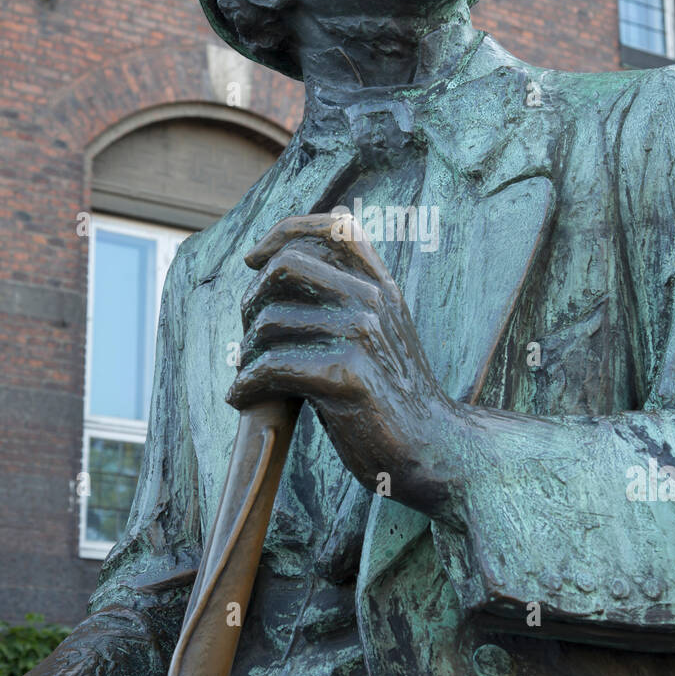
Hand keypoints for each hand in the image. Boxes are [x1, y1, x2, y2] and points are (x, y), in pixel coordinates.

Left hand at [229, 213, 462, 514]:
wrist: (432, 447)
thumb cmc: (389, 394)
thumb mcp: (376, 333)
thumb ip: (342, 299)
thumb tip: (270, 270)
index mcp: (381, 285)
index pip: (333, 227)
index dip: (283, 232)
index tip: (253, 260)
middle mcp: (374, 300)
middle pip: (285, 266)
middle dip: (251, 300)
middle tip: (249, 337)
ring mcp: (363, 336)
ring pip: (270, 320)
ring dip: (245, 353)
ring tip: (248, 376)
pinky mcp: (348, 376)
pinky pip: (271, 366)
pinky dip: (245, 384)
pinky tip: (242, 398)